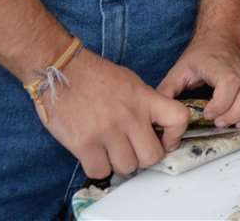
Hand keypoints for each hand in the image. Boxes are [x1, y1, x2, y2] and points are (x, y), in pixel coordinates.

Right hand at [42, 47, 192, 178]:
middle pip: (152, 156)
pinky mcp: (84, 144)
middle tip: (133, 150)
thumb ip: (146, 104)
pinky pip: (100, 171)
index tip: (165, 140)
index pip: (179, 118)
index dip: (175, 135)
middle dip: (143, 157)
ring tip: (110, 150)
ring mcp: (107, 132)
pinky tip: (94, 155)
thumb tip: (155, 129)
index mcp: (144, 98)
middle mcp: (129, 116)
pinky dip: (98, 168)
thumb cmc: (95, 75)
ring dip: (119, 163)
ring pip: (127, 167)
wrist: (60, 69)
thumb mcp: (130, 82)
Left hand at [156, 31, 239, 133]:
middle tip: (221, 124)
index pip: (229, 81)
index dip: (222, 102)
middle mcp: (239, 68)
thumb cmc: (199, 57)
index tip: (209, 114)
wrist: (220, 37)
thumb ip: (167, 92)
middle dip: (237, 112)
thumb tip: (157, 117)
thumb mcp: (178, 71)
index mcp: (216, 64)